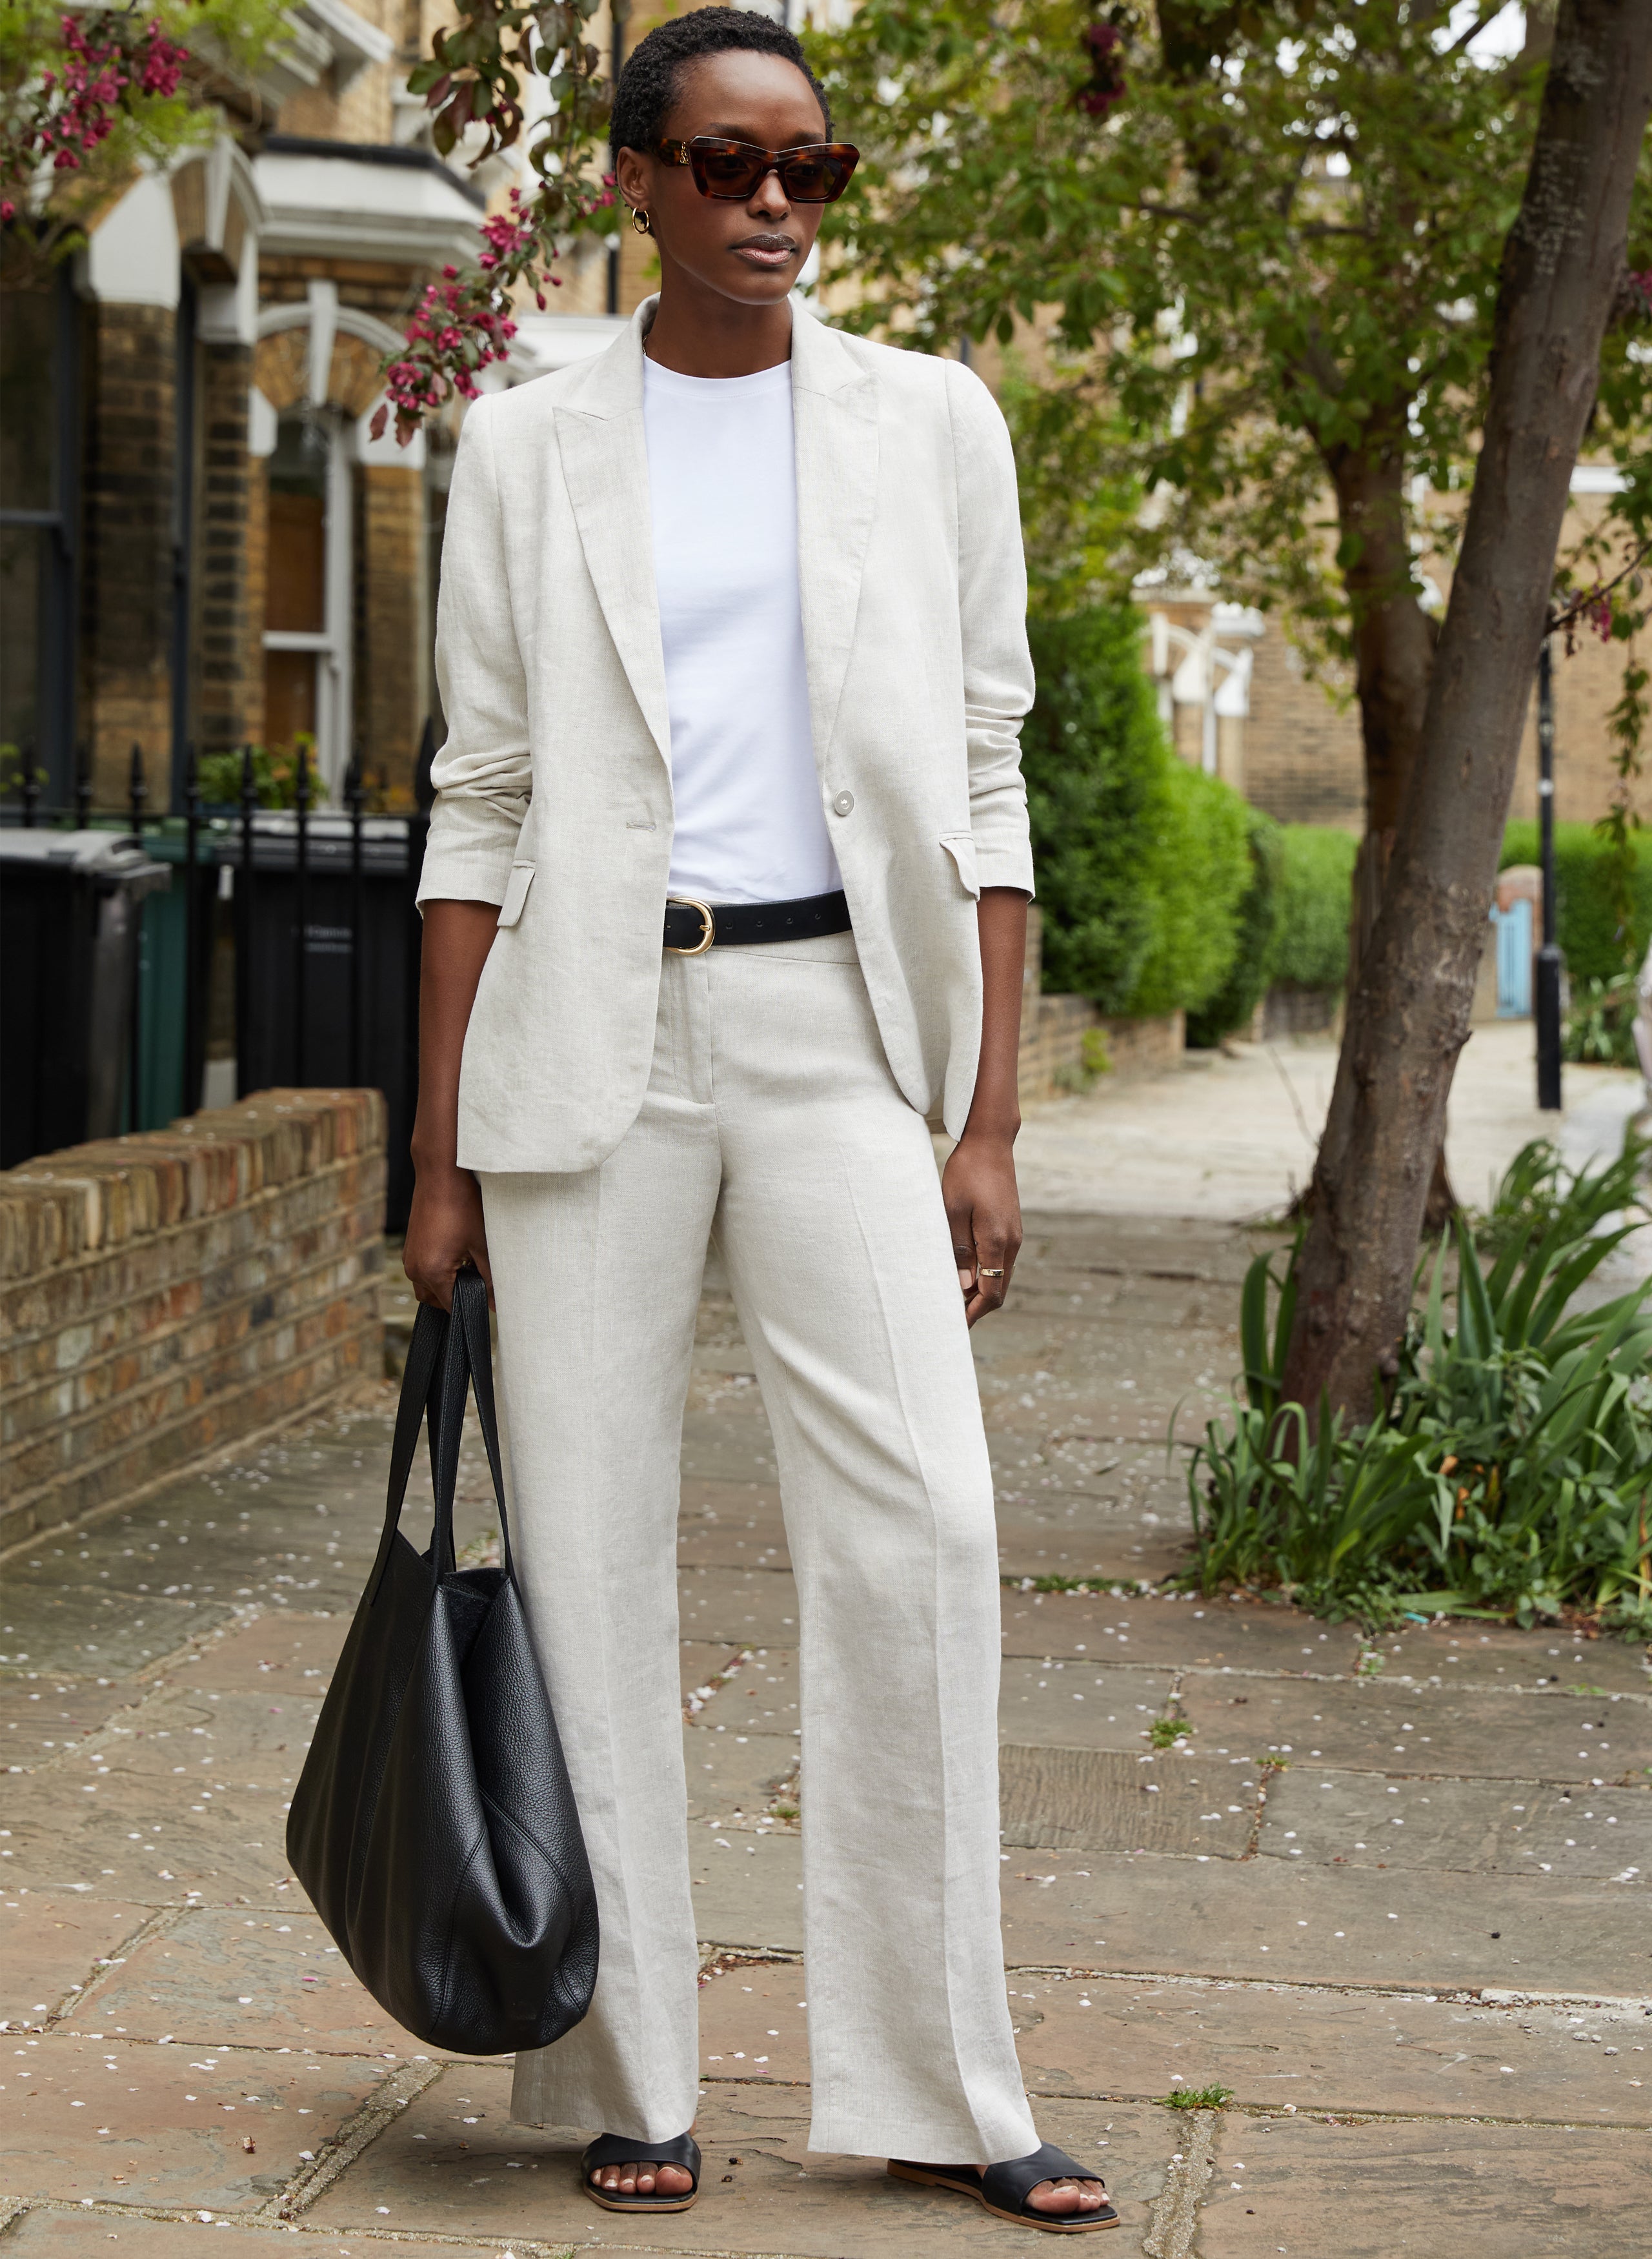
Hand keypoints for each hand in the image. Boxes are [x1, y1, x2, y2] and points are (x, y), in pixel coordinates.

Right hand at [403, 1166, 493, 1310]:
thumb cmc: (461, 1205)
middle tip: (477, 1278)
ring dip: (445, 1284)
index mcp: (431, 1273)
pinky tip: (456, 1252)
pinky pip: (421, 1270)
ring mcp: (409, 1257)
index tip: (484, 1296)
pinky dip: (436, 1270)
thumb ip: (490, 1279)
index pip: (451, 1307)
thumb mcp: (482, 1245)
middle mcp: (414, 1269)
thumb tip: (496, 1303)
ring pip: (426, 1286)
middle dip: (455, 1296)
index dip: (470, 1304)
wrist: (440, 1174)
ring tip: (467, 1264)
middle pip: (436, 1300)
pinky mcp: (409, 1246)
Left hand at [942, 1131, 1021, 1326]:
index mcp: (997, 1242)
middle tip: (949, 1318)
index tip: (954, 1327)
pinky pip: (1000, 1261)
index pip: (991, 1294)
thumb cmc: (967, 1173)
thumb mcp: (952, 1211)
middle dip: (976, 1308)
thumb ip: (958, 1250)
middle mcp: (1012, 1243)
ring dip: (980, 1291)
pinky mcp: (1010, 1226)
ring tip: (952, 1297)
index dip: (973, 1314)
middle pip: (998, 1290)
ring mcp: (1014, 1235)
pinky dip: (984, 1273)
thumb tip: (962, 1286)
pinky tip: (964, 1271)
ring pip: (1000, 1276)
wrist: (990, 1143)